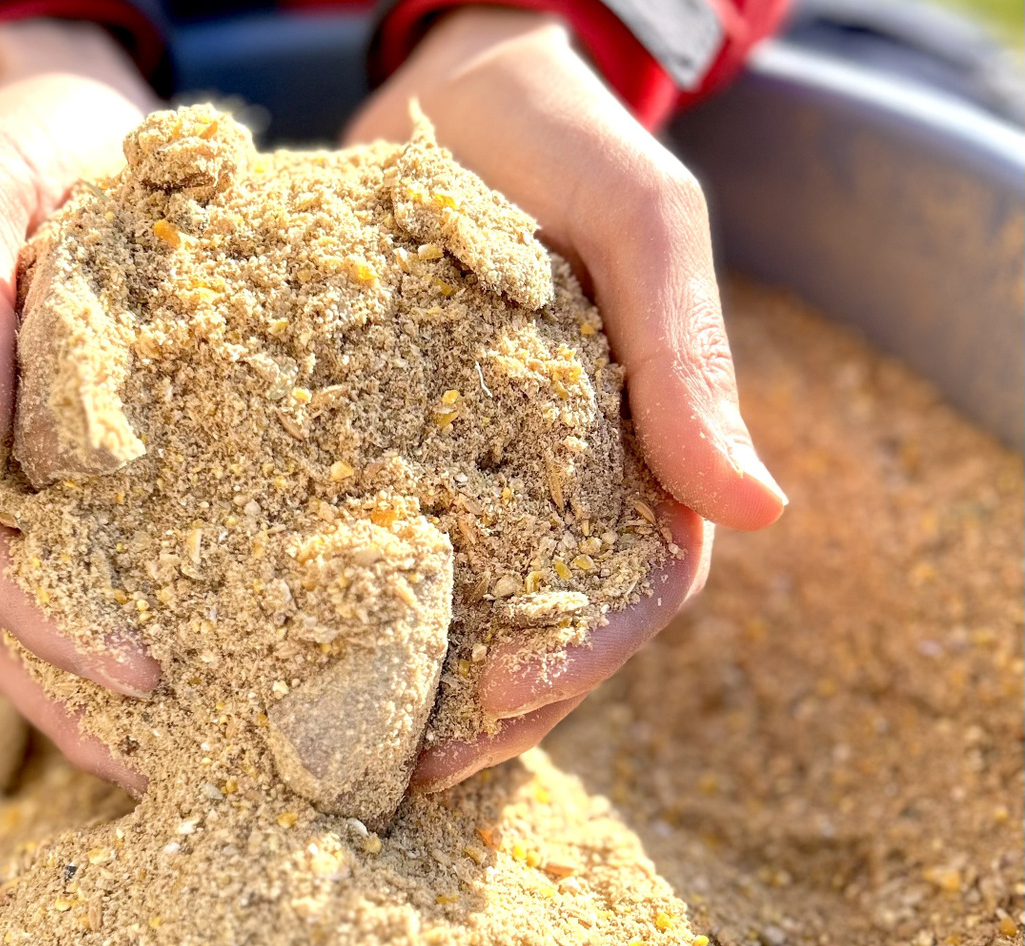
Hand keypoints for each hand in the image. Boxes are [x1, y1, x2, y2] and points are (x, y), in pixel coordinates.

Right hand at [0, 21, 159, 789]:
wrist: (87, 139)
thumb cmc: (27, 155)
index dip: (46, 624)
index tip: (142, 673)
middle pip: (8, 617)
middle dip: (87, 696)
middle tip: (190, 764)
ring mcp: (29, 483)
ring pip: (51, 615)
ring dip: (114, 694)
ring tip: (209, 759)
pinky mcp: (95, 481)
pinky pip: (112, 568)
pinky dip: (153, 626)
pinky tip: (223, 672)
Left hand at [345, 8, 785, 790]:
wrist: (443, 85)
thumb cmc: (556, 137)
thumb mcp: (634, 218)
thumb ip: (685, 346)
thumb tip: (762, 507)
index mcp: (635, 448)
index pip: (637, 585)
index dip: (586, 655)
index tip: (504, 698)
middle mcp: (556, 482)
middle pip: (542, 630)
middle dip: (483, 712)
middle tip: (397, 771)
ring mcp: (469, 475)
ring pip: (455, 612)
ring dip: (404, 688)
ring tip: (330, 744)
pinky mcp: (385, 450)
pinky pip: (369, 543)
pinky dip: (337, 605)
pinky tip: (274, 647)